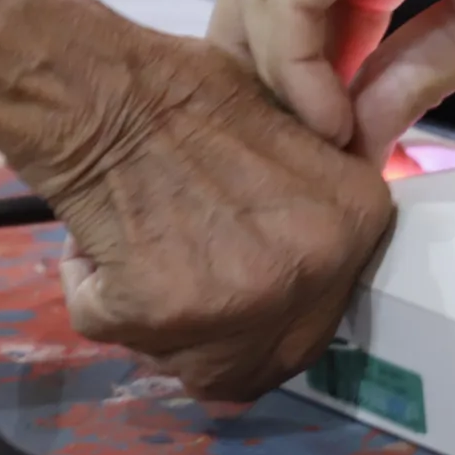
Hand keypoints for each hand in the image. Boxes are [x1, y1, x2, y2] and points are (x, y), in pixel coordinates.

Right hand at [12, 31, 394, 401]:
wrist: (109, 90)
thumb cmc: (189, 101)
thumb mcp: (292, 148)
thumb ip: (314, 220)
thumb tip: (300, 288)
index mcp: (358, 224)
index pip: (324, 316)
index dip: (272, 312)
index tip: (230, 285)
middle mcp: (314, 271)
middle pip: (269, 357)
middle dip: (220, 336)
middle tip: (177, 290)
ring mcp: (246, 300)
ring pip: (196, 364)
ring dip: (157, 326)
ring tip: (134, 253)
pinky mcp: (168, 315)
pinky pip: (123, 336)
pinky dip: (95, 298)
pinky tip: (96, 246)